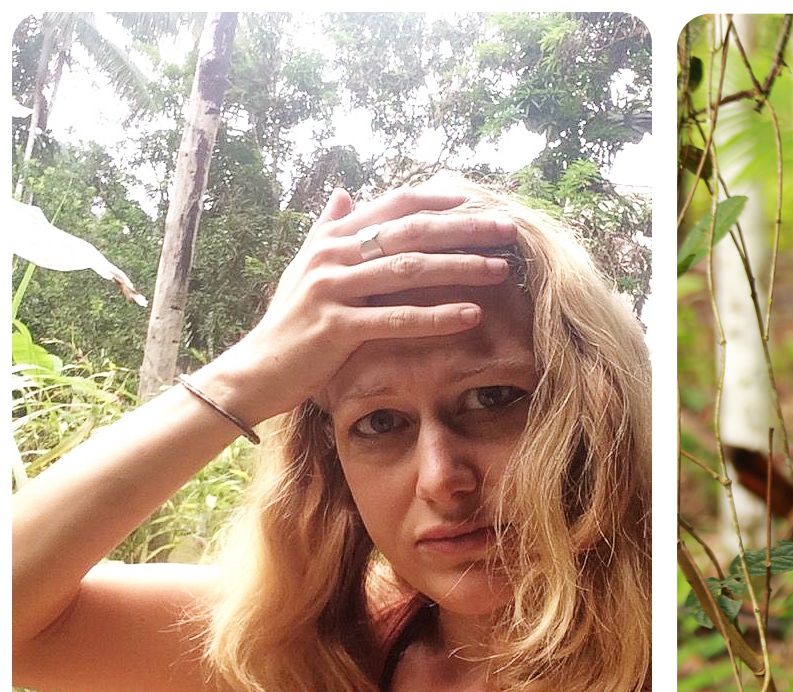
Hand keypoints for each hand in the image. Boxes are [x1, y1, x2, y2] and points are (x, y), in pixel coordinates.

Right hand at [198, 182, 516, 425]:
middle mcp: (332, 255)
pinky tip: (471, 315)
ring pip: (408, 271)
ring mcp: (332, 289)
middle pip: (411, 232)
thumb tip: (344, 191)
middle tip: (508, 230)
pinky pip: (396, 319)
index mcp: (332, 237)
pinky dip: (436, 317)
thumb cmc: (291, 321)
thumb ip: (327, 228)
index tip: (479, 203)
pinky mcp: (336, 328)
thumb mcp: (306, 268)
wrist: (256, 370)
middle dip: (464, 229)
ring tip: (501, 269)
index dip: (439, 201)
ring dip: (460, 267)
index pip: (394, 205)